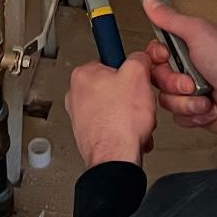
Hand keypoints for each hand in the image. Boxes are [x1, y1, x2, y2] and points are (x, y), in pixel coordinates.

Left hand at [65, 53, 157, 169]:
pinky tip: (130, 132)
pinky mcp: (89, 135)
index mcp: (82, 75)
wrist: (116, 158)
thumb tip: (141, 58)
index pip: (110, 62)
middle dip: (130, 95)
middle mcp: (76, 95)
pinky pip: (112, 125)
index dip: (129, 70)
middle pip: (113, 86)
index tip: (135, 75)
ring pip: (115, 107)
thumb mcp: (138, 75)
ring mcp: (80, 117)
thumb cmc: (120, 123)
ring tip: (135, 119)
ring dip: (130, 113)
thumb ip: (139, 58)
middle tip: (137, 101)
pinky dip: (124, 128)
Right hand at [142, 0, 216, 148]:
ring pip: (166, 101)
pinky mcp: (195, 113)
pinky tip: (209, 107)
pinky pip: (178, 117)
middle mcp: (187, 69)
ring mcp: (191, 92)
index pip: (154, 53)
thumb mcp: (198, 33)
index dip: (156, 58)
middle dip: (174, 82)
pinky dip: (194, 114)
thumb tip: (151, 1)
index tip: (166, 56)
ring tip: (206, 95)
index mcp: (187, 47)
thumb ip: (171, 19)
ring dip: (187, 101)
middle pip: (157, 78)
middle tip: (191, 80)